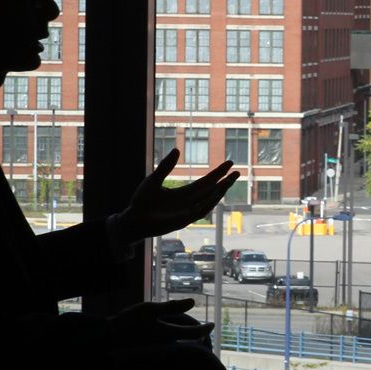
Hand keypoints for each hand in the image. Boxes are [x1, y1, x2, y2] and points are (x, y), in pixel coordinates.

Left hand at [107, 151, 239, 254]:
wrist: (133, 220)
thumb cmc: (141, 202)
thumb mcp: (154, 180)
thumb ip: (166, 166)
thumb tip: (177, 149)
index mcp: (183, 193)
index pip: (206, 182)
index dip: (218, 173)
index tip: (229, 163)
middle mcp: (189, 202)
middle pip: (211, 190)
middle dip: (224, 182)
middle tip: (237, 171)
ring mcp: (187, 212)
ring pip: (209, 201)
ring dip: (220, 191)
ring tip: (230, 181)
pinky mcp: (183, 220)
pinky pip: (200, 211)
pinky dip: (209, 203)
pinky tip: (216, 194)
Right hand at [109, 298, 212, 345]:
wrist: (107, 339)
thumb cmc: (128, 322)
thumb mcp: (150, 309)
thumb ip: (172, 307)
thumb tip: (193, 301)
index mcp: (169, 333)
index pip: (195, 333)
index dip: (206, 329)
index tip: (213, 325)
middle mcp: (166, 344)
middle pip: (188, 342)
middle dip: (197, 336)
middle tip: (205, 330)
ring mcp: (159, 349)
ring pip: (178, 344)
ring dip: (185, 338)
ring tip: (190, 332)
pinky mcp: (151, 350)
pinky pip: (168, 346)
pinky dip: (173, 340)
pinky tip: (169, 336)